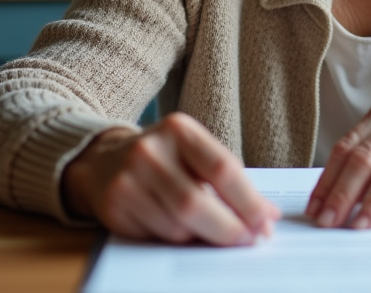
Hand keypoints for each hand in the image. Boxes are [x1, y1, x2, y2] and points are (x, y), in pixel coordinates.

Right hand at [62, 112, 279, 244]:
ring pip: (177, 224)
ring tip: (210, 232)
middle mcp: (151, 150)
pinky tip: (182, 230)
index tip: (266, 222)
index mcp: (180, 130)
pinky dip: (178, 239)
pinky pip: (157, 234)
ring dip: (201, 236)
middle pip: (197, 202)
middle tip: (249, 241)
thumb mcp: (194, 154)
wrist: (104, 161)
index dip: (248, 200)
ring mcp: (128, 177)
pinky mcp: (115, 203)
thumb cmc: (164, 159)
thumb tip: (265, 216)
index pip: (222, 168)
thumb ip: (228, 180)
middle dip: (229, 229)